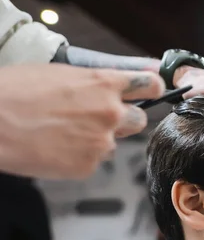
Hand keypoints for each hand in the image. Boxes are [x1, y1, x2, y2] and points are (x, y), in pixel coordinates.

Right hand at [0, 64, 163, 178]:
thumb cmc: (15, 91)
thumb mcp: (61, 74)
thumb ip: (95, 82)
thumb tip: (114, 87)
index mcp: (105, 84)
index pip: (152, 85)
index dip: (152, 90)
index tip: (151, 93)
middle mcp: (111, 113)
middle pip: (140, 120)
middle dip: (124, 120)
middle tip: (97, 118)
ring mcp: (101, 142)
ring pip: (115, 142)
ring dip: (100, 139)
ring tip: (66, 132)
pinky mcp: (88, 166)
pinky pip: (94, 161)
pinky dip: (80, 157)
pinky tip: (56, 147)